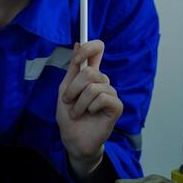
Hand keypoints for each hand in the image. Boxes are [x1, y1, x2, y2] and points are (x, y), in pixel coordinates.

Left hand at [56, 40, 123, 178]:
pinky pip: (103, 97)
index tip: (77, 61)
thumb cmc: (69, 115)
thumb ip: (73, 68)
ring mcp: (111, 93)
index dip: (89, 48)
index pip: (97, 49)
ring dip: (80, 102)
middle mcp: (102, 81)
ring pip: (94, 86)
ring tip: (78, 112)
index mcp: (91, 74)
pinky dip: (91, 107)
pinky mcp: (117, 106)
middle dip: (74, 88)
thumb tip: (78, 43)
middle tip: (69, 101)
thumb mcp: (65, 89)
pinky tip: (91, 114)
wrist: (73, 139)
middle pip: (90, 71)